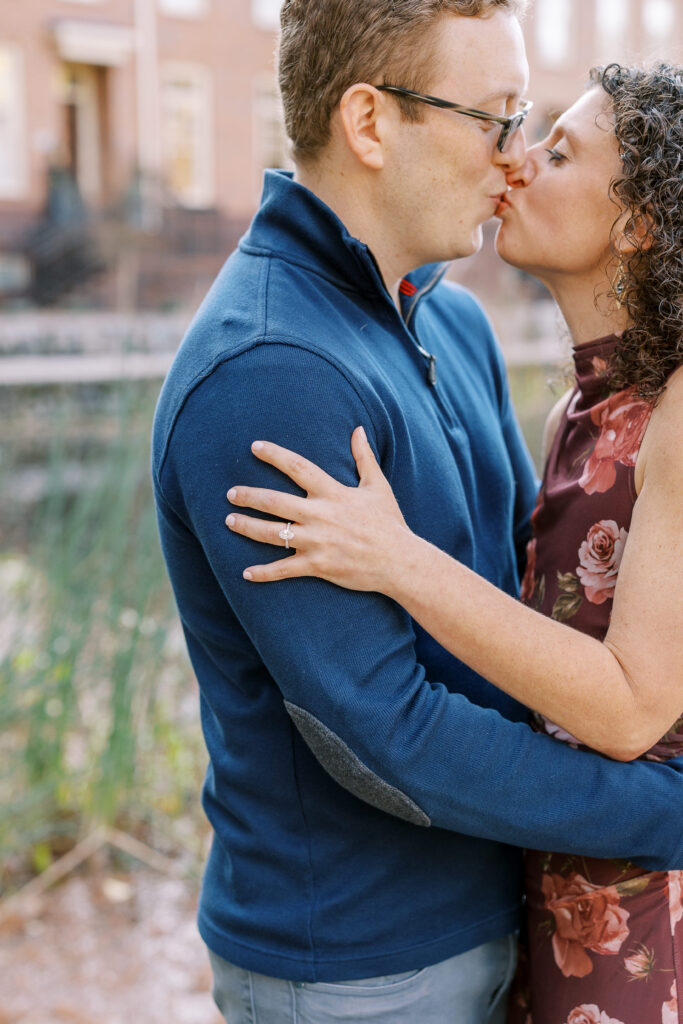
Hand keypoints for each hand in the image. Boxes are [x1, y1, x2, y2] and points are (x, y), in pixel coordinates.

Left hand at [226, 426, 411, 589]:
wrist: (400, 561)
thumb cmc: (389, 523)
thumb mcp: (378, 486)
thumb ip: (363, 457)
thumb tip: (357, 429)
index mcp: (333, 493)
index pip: (298, 467)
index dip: (274, 455)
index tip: (254, 447)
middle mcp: (321, 515)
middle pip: (275, 501)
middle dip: (249, 496)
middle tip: (230, 493)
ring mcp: (317, 542)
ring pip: (273, 533)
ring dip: (247, 527)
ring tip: (229, 522)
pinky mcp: (317, 566)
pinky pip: (284, 569)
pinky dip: (263, 572)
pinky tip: (245, 573)